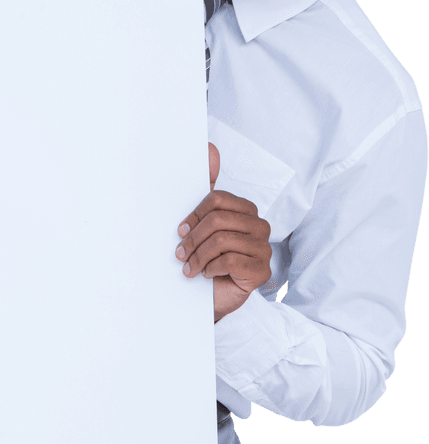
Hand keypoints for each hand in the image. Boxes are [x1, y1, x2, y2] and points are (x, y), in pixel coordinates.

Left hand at [175, 144, 272, 321]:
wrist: (207, 295)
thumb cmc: (204, 256)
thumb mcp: (200, 222)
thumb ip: (206, 187)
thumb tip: (211, 148)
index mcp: (244, 210)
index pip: (218, 200)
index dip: (194, 215)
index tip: (179, 230)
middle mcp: (258, 226)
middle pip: (219, 219)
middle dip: (194, 238)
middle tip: (180, 252)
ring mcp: (263, 249)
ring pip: (223, 240)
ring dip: (198, 255)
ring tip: (189, 266)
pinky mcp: (262, 271)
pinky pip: (230, 260)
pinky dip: (210, 268)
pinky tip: (205, 275)